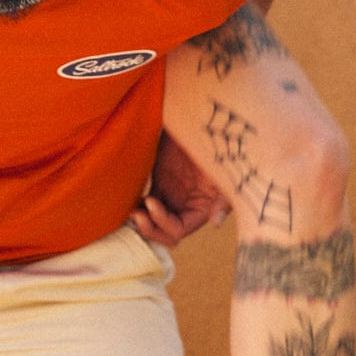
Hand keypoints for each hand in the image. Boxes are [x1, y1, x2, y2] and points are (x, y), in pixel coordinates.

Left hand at [129, 132, 229, 246]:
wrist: (202, 123)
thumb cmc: (219, 148)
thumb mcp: (227, 175)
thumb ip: (223, 201)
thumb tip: (215, 223)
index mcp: (200, 209)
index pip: (178, 229)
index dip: (163, 222)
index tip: (150, 202)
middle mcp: (184, 206)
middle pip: (164, 232)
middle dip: (150, 230)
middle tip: (136, 215)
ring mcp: (171, 194)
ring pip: (152, 219)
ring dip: (141, 220)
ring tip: (130, 210)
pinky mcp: (160, 180)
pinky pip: (146, 200)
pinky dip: (137, 205)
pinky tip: (128, 199)